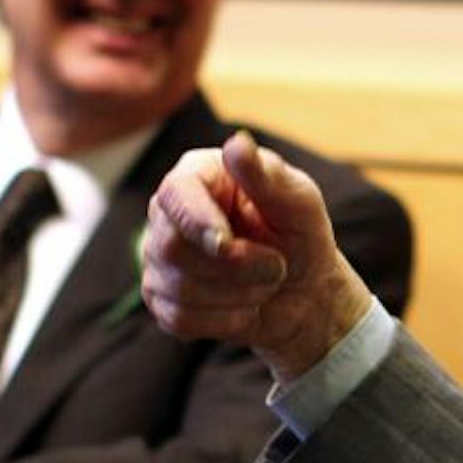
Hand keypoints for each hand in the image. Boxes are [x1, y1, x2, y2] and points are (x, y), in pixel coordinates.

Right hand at [143, 131, 372, 379]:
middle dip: (236, 268)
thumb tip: (237, 142)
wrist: (304, 292)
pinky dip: (225, 320)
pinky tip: (245, 307)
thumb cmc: (301, 236)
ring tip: (265, 283)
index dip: (198, 222)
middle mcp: (168, 213)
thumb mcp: (299, 203)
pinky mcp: (161, 298)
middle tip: (277, 267)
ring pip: (179, 287)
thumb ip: (267, 176)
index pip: (175, 193)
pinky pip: (180, 318)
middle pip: (173, 247)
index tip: (227, 244)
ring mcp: (158, 257)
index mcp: (199, 175)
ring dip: (238, 294)